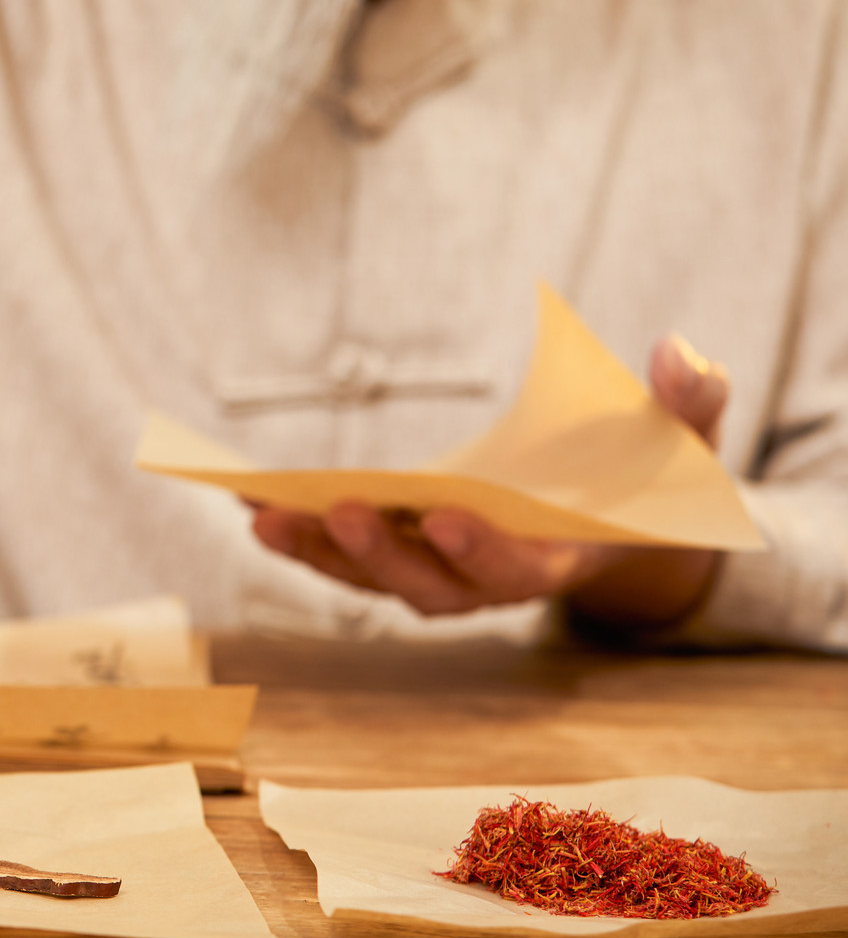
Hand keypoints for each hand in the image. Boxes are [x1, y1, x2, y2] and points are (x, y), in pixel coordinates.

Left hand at [250, 334, 729, 624]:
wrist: (614, 516)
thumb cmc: (647, 471)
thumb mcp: (685, 434)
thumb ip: (692, 399)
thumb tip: (680, 353)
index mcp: (561, 559)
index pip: (518, 569)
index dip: (482, 547)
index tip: (445, 511)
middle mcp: (491, 582)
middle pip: (429, 585)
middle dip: (383, 552)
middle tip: (343, 509)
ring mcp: (442, 575)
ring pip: (372, 579)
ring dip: (319, 552)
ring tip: (263, 514)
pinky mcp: (403, 557)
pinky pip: (343, 557)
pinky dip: (299, 537)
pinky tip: (246, 503)